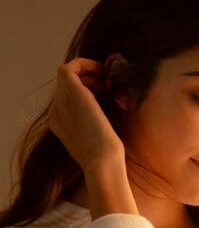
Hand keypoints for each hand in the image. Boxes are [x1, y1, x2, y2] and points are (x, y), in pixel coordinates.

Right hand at [47, 57, 124, 171]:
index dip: (87, 90)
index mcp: (61, 124)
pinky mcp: (71, 94)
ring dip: (89, 72)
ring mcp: (61, 103)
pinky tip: (102, 73)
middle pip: (68, 84)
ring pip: (68, 75)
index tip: (106, 92)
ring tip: (107, 82)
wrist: (103, 163)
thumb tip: (113, 107)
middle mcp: (56, 112)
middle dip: (89, 79)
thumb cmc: (108, 158)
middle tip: (108, 86)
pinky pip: (69, 68)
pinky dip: (86, 64)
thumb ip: (98, 124)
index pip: (68, 97)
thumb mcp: (100, 139)